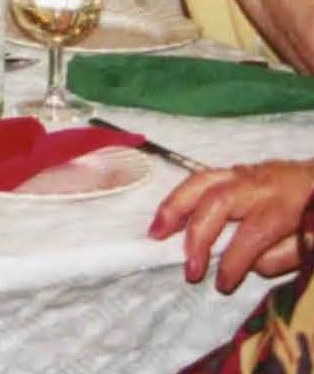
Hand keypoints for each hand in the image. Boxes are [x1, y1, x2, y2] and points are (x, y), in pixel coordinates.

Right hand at [149, 159, 313, 291]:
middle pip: (217, 204)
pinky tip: (168, 214)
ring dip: (174, 208)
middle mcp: (259, 185)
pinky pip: (201, 177)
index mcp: (283, 206)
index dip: (233, 265)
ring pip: (201, 182)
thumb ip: (280, 257)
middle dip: (197, 238)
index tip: (222, 285)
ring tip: (156, 232)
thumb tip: (247, 265)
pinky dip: (180, 196)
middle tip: (189, 269)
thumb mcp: (311, 243)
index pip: (251, 238)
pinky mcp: (236, 169)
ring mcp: (245, 173)